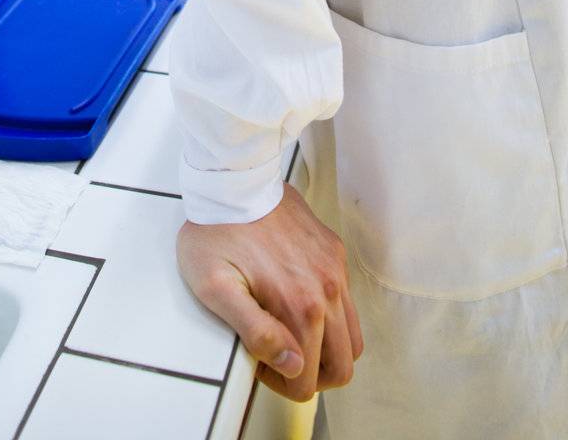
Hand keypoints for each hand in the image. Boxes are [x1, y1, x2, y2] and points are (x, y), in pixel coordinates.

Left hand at [177, 182, 363, 402]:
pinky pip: (348, 301)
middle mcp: (327, 288)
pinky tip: (299, 303)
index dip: (285, 386)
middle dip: (313, 375)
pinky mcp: (334, 251)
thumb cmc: (215, 234)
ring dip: (328, 349)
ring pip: (352, 336)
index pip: (309, 380)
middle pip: (342, 364)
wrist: (232, 180)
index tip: (263, 367)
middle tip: (280, 360)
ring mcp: (334, 268)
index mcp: (300, 304)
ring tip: (291, 335)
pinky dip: (333, 317)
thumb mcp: (216, 288)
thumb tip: (293, 364)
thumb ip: (256, 332)